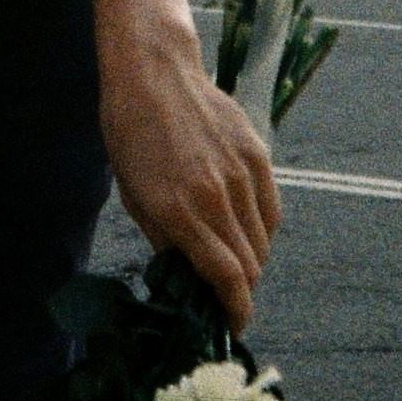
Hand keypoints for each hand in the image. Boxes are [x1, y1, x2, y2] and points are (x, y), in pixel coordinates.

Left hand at [102, 36, 280, 334]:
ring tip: (232, 260)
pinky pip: (271, 211)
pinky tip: (244, 230)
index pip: (227, 278)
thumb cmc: (130, 136)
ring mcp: (241, 175)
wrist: (153, 74)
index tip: (233, 326)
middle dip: (241, 291)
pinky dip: (262, 230)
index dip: (235, 311)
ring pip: (264, 242)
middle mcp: (216, 197)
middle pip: (250, 266)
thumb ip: (166, 241)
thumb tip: (191, 278)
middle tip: (226, 295)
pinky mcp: (258, 155)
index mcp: (180, 211)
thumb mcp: (134, 197)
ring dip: (252, 261)